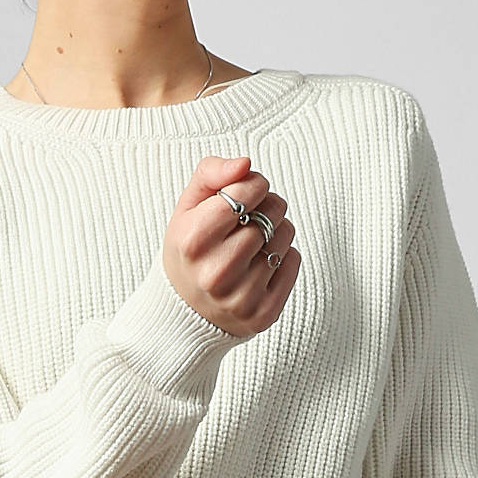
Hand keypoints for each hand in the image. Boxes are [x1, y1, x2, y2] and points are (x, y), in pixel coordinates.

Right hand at [162, 154, 300, 338]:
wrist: (184, 312)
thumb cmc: (190, 251)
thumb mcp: (187, 207)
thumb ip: (211, 174)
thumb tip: (245, 164)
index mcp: (194, 240)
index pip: (248, 190)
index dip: (253, 185)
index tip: (245, 195)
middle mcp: (216, 272)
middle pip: (270, 213)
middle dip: (266, 208)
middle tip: (249, 221)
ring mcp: (241, 297)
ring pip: (285, 236)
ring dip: (276, 232)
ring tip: (253, 245)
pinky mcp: (263, 313)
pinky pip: (293, 262)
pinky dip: (283, 257)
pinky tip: (260, 266)